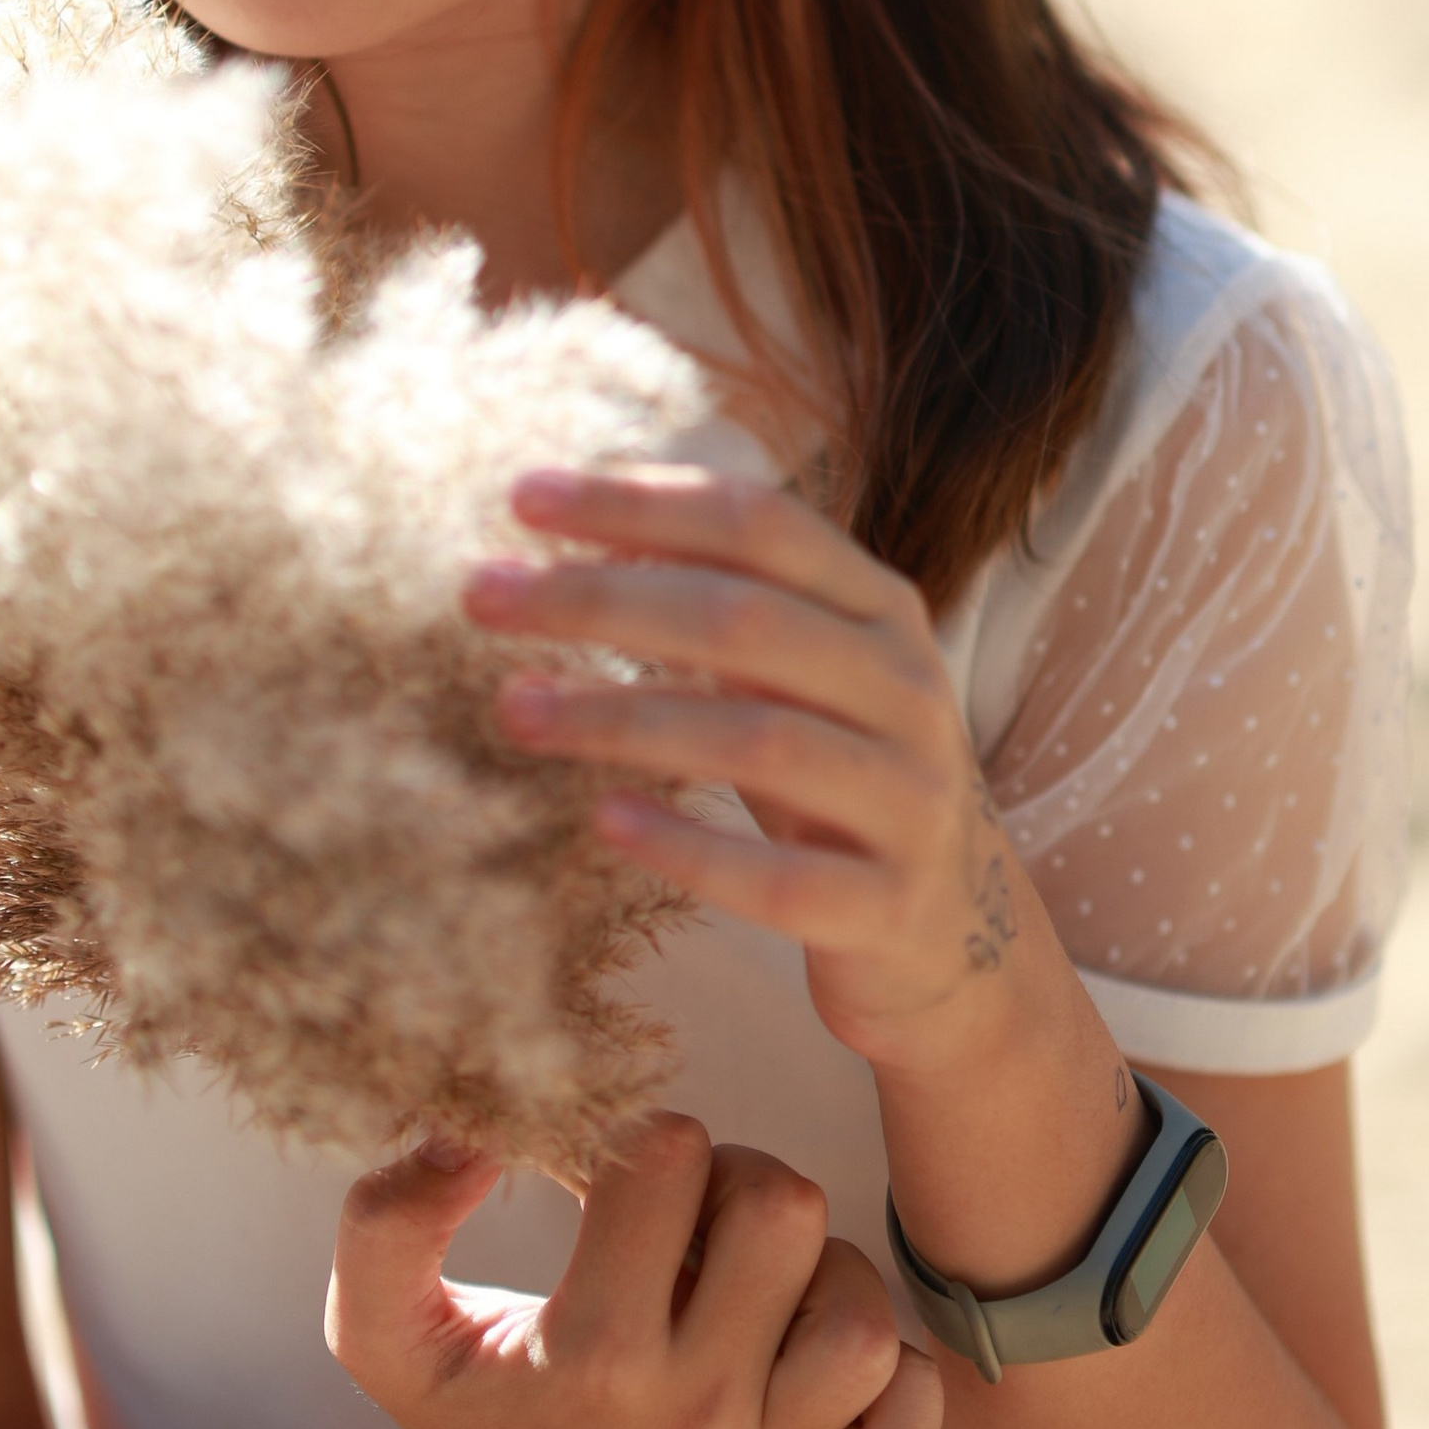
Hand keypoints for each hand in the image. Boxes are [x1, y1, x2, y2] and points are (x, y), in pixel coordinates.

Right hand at [327, 1115, 937, 1428]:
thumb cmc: (454, 1417)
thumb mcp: (378, 1324)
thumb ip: (387, 1218)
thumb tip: (470, 1134)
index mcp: (589, 1359)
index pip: (666, 1163)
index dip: (642, 1139)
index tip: (615, 1182)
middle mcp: (689, 1418)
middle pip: (785, 1216)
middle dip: (738, 1181)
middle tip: (692, 1219)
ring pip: (863, 1316)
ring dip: (818, 1273)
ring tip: (753, 1285)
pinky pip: (912, 1426)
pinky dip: (893, 1380)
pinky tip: (813, 1356)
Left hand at [468, 466, 1045, 1075]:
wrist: (947, 931)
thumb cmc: (836, 775)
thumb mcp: (797, 673)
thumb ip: (720, 600)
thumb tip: (581, 527)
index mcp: (879, 609)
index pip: (759, 523)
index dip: (641, 501)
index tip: (523, 497)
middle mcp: (907, 687)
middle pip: (744, 618)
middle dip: (601, 598)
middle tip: (481, 594)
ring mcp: (909, 798)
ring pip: (757, 740)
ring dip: (621, 717)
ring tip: (512, 708)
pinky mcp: (888, 906)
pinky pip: (781, 879)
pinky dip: (690, 847)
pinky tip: (605, 821)